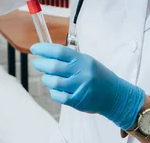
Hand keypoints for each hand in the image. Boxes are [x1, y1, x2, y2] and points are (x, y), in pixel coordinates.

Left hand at [31, 43, 145, 130]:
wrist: (115, 96)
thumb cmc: (98, 76)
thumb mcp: (87, 62)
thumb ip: (70, 59)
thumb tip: (48, 54)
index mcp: (82, 60)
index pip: (59, 51)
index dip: (44, 49)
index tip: (35, 48)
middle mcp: (81, 72)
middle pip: (53, 66)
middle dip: (41, 64)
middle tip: (37, 63)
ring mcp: (79, 87)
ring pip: (53, 82)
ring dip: (46, 79)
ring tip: (47, 77)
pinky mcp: (77, 101)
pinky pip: (58, 95)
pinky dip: (53, 91)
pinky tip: (55, 89)